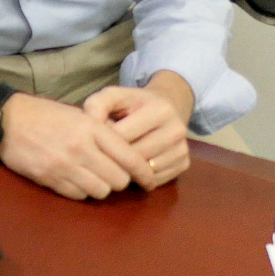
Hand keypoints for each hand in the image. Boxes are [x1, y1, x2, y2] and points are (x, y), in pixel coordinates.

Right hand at [0, 93, 157, 199]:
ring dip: (101, 186)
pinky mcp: (50, 179)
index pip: (131, 158)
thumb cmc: (43, 113)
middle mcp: (81, 149)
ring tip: (94, 176)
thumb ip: (102, 133)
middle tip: (115, 174)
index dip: (145, 173)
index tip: (150, 180)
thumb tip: (127, 155)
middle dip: (120, 180)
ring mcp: (65, 166)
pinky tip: (76, 179)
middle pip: (119, 180)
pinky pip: (79, 195)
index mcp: (91, 128)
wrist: (6, 119)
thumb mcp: (77, 114)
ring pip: (101, 191)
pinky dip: (82, 190)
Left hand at [83, 71, 193, 187]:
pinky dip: (141, 178)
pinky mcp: (185, 164)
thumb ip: (97, 104)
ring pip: (147, 171)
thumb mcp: (114, 95)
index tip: (95, 139)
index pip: (124, 136)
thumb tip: (89, 121)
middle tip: (103, 155)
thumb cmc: (132, 103)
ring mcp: (183, 149)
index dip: (104, 140)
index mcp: (160, 110)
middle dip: (115, 157)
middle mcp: (177, 130)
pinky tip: (131, 167)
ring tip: (116, 160)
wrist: (166, 106)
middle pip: (136, 156)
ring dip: (127, 170)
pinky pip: (157, 180)